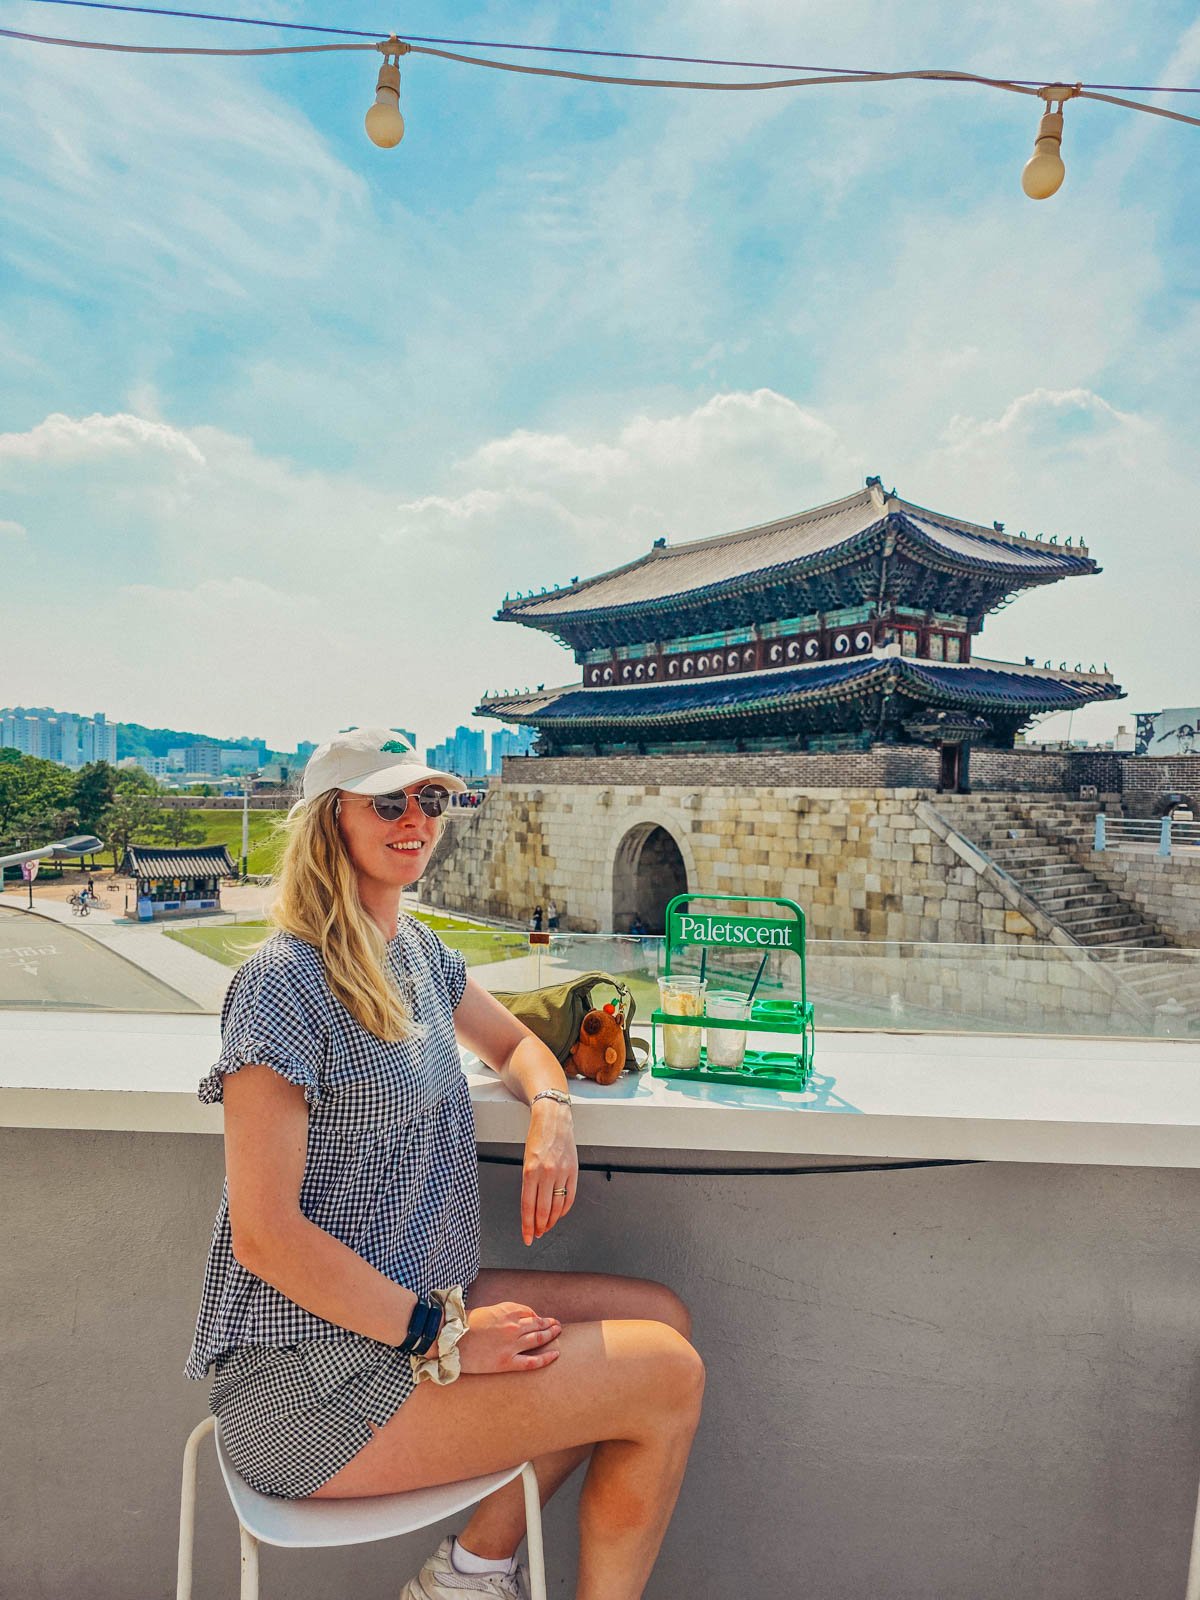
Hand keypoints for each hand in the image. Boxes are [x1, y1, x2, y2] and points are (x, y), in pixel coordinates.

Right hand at [458, 1301, 561, 1374]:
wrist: (450, 1341)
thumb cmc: (462, 1325)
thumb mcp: (484, 1312)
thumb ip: (500, 1313)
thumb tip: (512, 1318)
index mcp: (506, 1311)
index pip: (528, 1312)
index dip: (535, 1315)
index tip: (539, 1318)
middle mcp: (512, 1327)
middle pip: (537, 1324)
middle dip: (548, 1323)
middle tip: (556, 1324)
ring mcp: (511, 1345)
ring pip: (538, 1338)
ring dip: (550, 1334)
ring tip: (557, 1333)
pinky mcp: (506, 1362)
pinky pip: (532, 1361)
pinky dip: (546, 1358)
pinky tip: (555, 1354)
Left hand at [522, 1099, 577, 1245]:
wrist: (553, 1117)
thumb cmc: (537, 1136)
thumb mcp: (526, 1159)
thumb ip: (529, 1182)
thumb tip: (531, 1206)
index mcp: (530, 1170)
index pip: (527, 1206)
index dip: (527, 1225)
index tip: (527, 1237)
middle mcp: (546, 1173)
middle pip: (543, 1210)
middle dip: (539, 1227)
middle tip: (537, 1235)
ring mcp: (562, 1172)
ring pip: (557, 1206)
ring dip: (551, 1221)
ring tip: (546, 1227)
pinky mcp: (573, 1170)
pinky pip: (570, 1197)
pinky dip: (564, 1209)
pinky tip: (559, 1214)